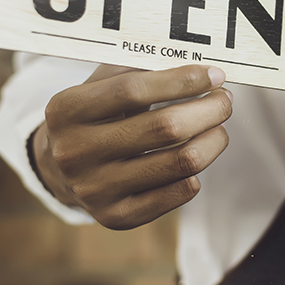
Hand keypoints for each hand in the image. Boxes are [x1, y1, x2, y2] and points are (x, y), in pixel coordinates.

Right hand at [33, 63, 231, 228]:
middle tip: (224, 101)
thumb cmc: (92, 117)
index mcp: (67, 110)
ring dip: (213, 141)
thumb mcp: (99, 86)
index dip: (181, 81)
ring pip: (180, 162)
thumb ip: (138, 70)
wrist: (61, 171)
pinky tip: (196, 157)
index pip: (133, 91)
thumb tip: (197, 68)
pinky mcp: (116, 217)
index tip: (213, 75)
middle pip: (164, 128)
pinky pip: (177, 193)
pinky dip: (196, 173)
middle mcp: (76, 153)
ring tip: (219, 128)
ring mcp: (95, 189)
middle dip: (208, 110)